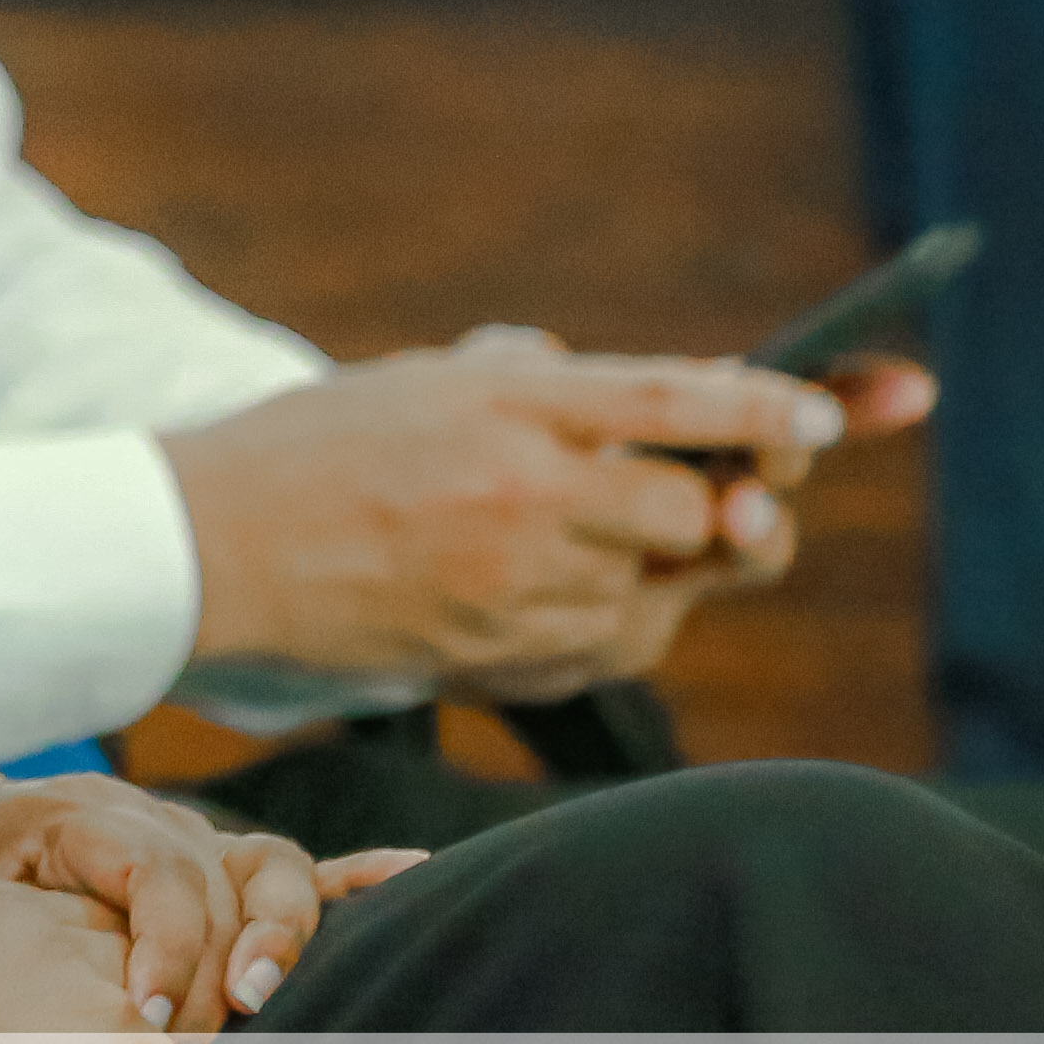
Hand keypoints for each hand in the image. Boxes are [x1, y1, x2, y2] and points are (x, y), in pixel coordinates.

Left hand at [0, 770, 424, 1032]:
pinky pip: (292, 872)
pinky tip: (410, 872)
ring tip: (266, 990)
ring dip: (285, 933)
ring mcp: (194, 838)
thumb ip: (16, 939)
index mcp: (92, 818)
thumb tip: (64, 1011)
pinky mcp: (215, 866)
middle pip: (230, 876)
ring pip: (270, 872)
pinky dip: (352, 878)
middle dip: (229, 957)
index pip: (164, 877)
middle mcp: (157, 820)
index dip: (170, 948)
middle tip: (208, 1026)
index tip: (148, 1018)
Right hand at [160, 343, 846, 689]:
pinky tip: (547, 591)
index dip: (771, 411)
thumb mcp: (429, 381)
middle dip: (739, 503)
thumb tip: (672, 392)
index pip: (678, 402)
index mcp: (510, 408)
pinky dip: (615, 615)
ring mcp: (524, 590)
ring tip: (574, 537)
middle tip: (739, 492)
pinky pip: (622, 642)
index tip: (831, 418)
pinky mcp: (515, 664)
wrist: (211, 556)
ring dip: (660, 562)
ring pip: (670, 585)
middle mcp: (529, 497)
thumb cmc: (319, 451)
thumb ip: (542, 379)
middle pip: (707, 509)